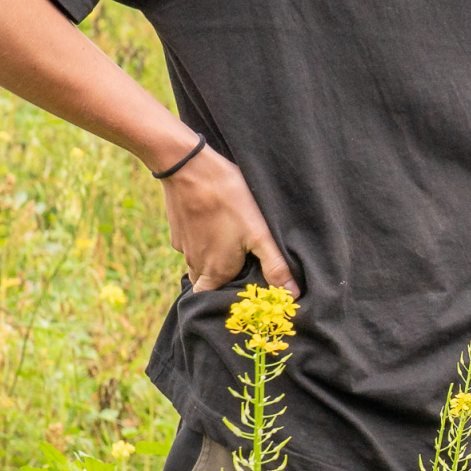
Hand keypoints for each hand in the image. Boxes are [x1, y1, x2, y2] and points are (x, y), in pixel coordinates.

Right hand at [162, 147, 294, 293]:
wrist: (190, 168)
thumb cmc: (229, 201)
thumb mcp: (259, 234)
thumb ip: (275, 265)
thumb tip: (292, 295)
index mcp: (215, 272)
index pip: (213, 301)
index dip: (226, 301)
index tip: (245, 294)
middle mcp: (195, 264)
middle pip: (207, 284)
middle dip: (223, 283)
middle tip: (244, 271)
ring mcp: (183, 246)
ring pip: (199, 264)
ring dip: (214, 261)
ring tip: (235, 248)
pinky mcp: (178, 229)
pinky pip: (192, 245)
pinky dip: (204, 242)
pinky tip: (219, 227)